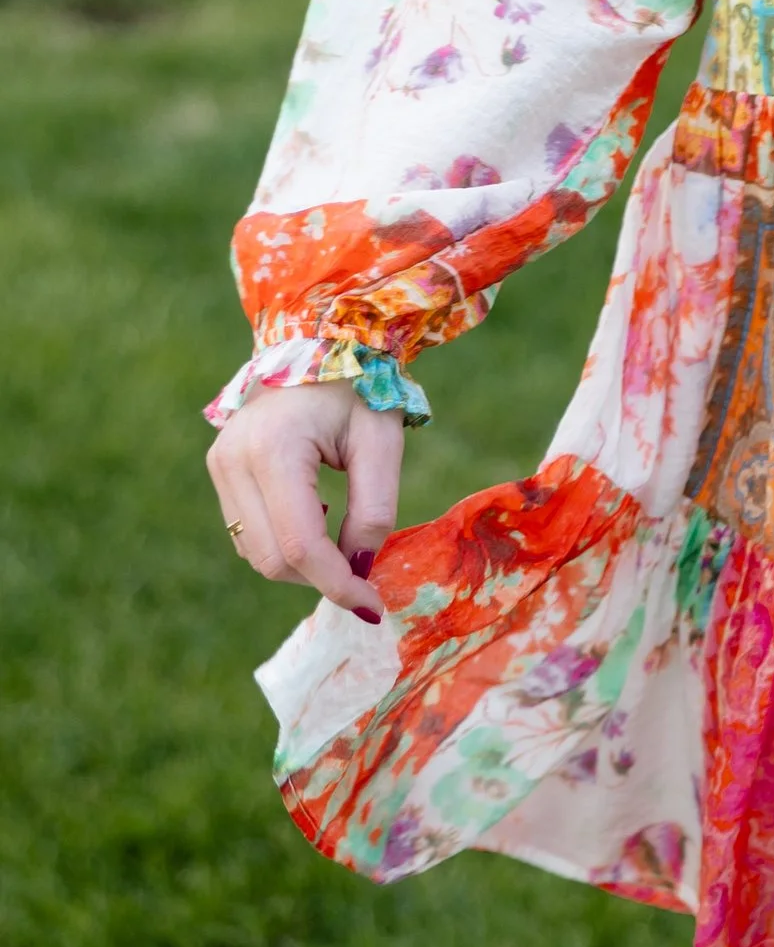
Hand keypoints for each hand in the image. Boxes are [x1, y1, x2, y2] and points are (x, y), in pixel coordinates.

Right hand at [207, 381, 401, 622]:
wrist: (319, 340)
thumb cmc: (360, 387)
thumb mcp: (382, 442)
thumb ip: (374, 509)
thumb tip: (360, 569)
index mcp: (275, 449)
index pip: (299, 544)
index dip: (336, 583)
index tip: (371, 606)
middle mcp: (234, 460)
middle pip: (272, 558)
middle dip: (320, 577)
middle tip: (363, 570)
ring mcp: (220, 465)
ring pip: (255, 553)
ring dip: (301, 563)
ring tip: (340, 533)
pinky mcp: (219, 469)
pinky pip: (247, 533)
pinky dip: (283, 543)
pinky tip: (314, 517)